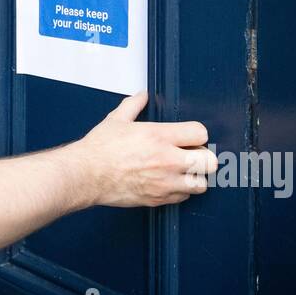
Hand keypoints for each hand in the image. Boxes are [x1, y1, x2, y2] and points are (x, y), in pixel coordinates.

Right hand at [74, 91, 215, 207]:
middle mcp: (167, 160)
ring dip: (195, 177)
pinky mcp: (158, 199)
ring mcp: (164, 182)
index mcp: (159, 136)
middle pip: (209, 161)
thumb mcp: (117, 119)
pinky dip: (180, 191)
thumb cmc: (99, 149)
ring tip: (183, 172)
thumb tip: (142, 95)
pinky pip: (184, 197)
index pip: (201, 133)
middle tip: (192, 155)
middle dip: (203, 157)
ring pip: (201, 184)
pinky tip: (169, 182)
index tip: (191, 137)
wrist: (86, 175)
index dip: (197, 134)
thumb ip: (134, 105)